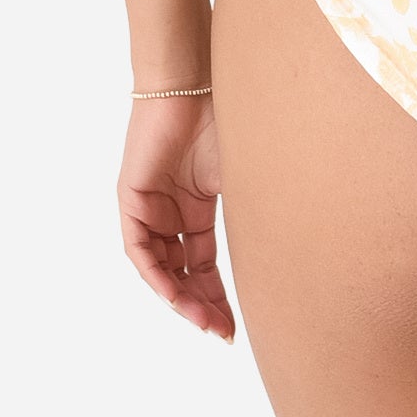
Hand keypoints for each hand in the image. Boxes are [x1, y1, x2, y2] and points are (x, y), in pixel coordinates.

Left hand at [118, 95, 234, 340]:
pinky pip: (140, 250)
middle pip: (183, 272)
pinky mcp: (131, 200)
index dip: (218, 294)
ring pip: (160, 268)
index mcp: (197, 206)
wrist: (194, 84)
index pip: (204, 262)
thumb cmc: (225, 118)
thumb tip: (284, 249)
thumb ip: (249, 210)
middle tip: (222, 332)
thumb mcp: (241, 176)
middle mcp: (172, 212)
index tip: (235, 325)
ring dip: (180, 298)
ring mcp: (150, 207)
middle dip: (202, 305)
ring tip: (203, 321)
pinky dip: (157, 275)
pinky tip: (175, 295)